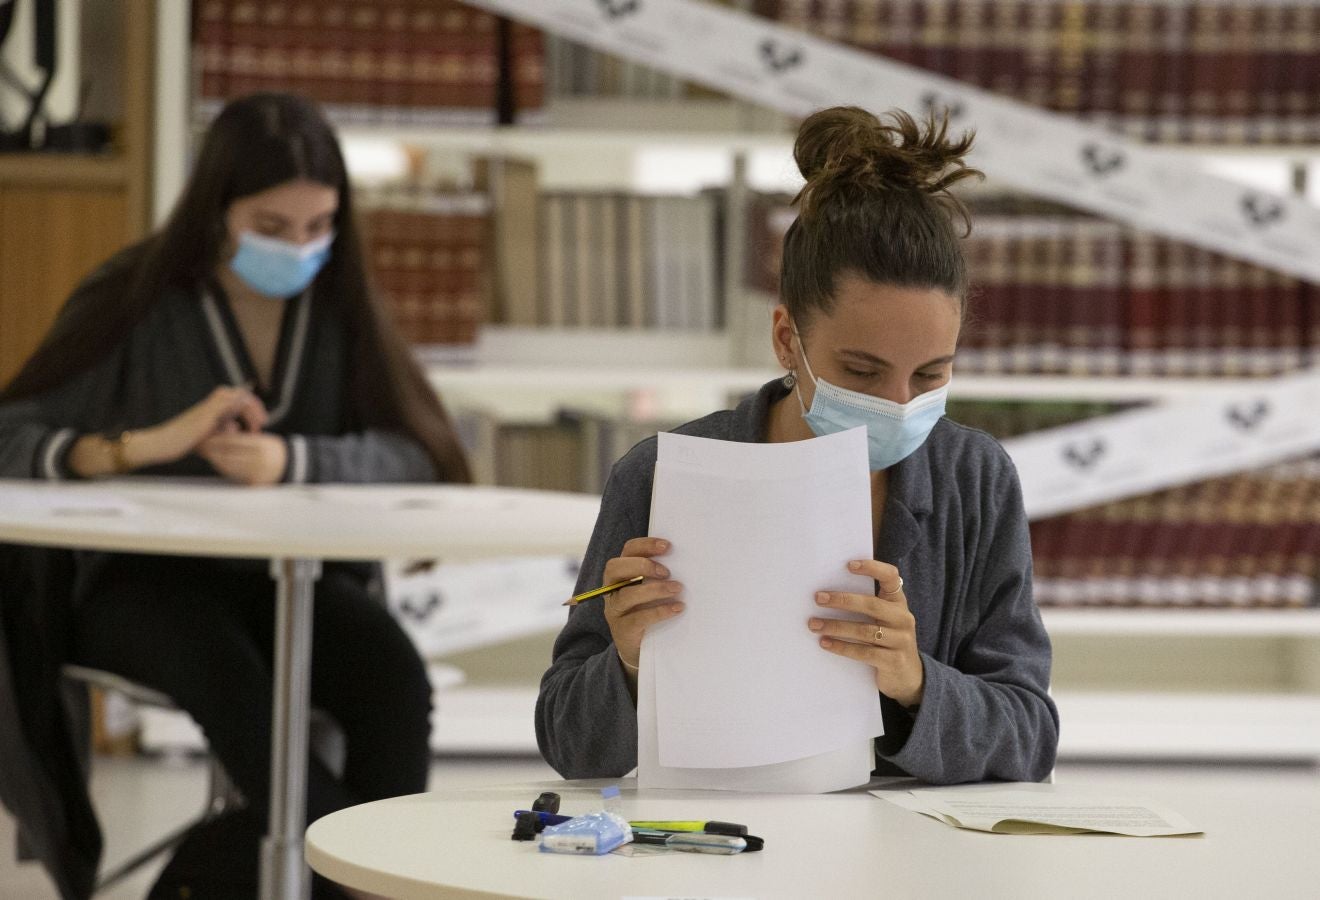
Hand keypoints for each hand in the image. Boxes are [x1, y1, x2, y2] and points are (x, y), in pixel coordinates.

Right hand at [66, 386, 266, 477]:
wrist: (161, 443)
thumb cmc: (181, 442)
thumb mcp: (206, 436)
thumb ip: (221, 429)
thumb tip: (236, 426)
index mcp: (212, 408)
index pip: (237, 398)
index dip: (252, 406)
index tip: (260, 422)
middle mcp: (210, 405)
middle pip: (238, 393)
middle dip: (254, 406)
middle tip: (262, 422)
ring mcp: (206, 409)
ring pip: (233, 396)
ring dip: (249, 409)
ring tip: (255, 427)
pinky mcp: (203, 416)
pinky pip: (224, 404)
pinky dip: (237, 408)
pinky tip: (244, 423)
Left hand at [198, 432, 287, 485]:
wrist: (292, 466)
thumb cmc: (273, 451)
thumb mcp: (263, 440)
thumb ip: (244, 440)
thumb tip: (222, 437)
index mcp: (262, 446)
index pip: (234, 442)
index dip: (219, 439)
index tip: (208, 436)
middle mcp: (259, 460)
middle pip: (229, 455)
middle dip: (214, 451)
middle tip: (202, 446)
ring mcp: (257, 473)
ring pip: (229, 467)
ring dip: (216, 461)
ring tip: (208, 455)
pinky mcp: (255, 483)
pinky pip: (235, 477)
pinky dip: (225, 470)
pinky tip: (220, 465)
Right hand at [600, 537, 683, 676]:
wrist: (639, 650)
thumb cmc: (648, 612)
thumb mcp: (651, 591)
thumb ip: (660, 576)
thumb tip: (688, 563)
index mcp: (621, 574)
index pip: (627, 551)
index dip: (645, 546)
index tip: (667, 546)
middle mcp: (612, 589)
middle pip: (615, 568)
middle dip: (642, 565)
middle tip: (666, 572)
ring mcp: (615, 610)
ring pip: (626, 594)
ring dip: (654, 589)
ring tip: (677, 588)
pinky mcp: (622, 630)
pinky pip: (638, 618)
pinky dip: (659, 611)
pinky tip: (677, 608)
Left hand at [808, 559, 924, 707]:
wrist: (909, 677)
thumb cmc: (887, 642)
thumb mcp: (884, 622)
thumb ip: (868, 607)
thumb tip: (828, 594)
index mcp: (899, 603)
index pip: (891, 577)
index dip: (873, 568)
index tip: (849, 565)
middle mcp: (903, 619)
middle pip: (872, 605)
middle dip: (842, 600)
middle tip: (818, 598)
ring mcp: (901, 641)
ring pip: (864, 630)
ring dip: (835, 626)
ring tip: (814, 624)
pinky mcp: (894, 661)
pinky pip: (864, 652)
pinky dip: (842, 647)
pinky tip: (825, 643)